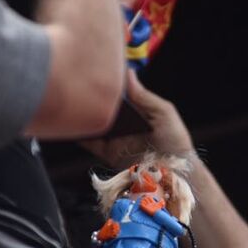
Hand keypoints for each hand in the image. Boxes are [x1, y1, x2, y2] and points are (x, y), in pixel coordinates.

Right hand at [79, 70, 195, 167]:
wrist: (173, 174)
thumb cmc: (175, 141)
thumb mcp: (164, 113)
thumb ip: (144, 95)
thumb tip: (128, 73)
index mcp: (137, 109)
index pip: (118, 94)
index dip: (107, 84)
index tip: (94, 72)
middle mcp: (124, 122)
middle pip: (102, 107)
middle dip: (92, 98)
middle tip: (79, 86)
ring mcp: (114, 137)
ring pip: (93, 122)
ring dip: (83, 115)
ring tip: (71, 102)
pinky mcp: (108, 153)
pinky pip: (89, 142)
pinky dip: (79, 134)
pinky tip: (72, 125)